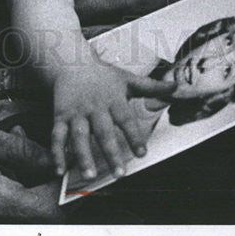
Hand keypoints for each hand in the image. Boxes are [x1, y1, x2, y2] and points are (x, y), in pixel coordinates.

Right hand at [0, 117, 62, 221]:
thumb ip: (18, 149)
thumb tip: (51, 160)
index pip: (45, 210)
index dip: (67, 191)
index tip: (77, 167)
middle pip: (34, 211)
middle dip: (50, 182)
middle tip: (56, 152)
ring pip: (17, 206)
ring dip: (30, 180)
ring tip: (26, 143)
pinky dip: (10, 181)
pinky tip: (5, 154)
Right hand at [51, 60, 174, 179]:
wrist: (72, 61)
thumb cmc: (103, 75)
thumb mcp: (128, 79)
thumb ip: (152, 87)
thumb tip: (177, 86)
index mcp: (113, 99)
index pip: (126, 119)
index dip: (134, 136)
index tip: (142, 153)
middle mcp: (95, 107)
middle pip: (103, 131)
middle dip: (110, 152)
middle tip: (119, 172)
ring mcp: (76, 113)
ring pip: (79, 136)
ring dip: (83, 156)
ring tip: (90, 174)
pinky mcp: (60, 116)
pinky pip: (57, 136)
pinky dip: (57, 153)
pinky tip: (60, 170)